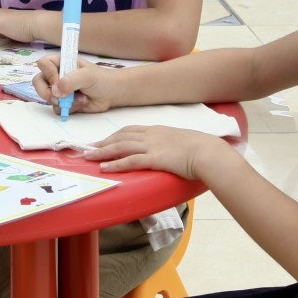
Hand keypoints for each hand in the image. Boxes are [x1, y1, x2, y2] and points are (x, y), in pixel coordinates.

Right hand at [33, 54, 123, 112]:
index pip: (43, 64)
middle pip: (38, 82)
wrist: (113, 94)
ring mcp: (60, 90)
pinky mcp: (64, 103)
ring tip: (80, 99)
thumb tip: (55, 90)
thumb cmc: (102, 79)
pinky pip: (56, 108)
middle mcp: (57, 75)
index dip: (48, 73)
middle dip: (46, 92)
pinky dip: (68, 109)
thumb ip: (71, 80)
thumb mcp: (88, 76)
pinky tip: (81, 103)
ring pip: (48, 98)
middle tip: (58, 98)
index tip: (58, 81)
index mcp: (61, 62)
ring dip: (63, 101)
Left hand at [82, 126, 221, 179]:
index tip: (103, 140)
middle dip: (103, 142)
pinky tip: (104, 167)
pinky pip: (130, 161)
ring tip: (89, 156)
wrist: (209, 152)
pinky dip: (115, 164)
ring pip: (121, 147)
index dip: (114, 135)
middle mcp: (152, 136)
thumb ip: (172, 145)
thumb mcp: (183, 142)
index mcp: (158, 130)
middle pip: (121, 136)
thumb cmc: (202, 149)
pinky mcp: (155, 159)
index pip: (130, 130)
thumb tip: (170, 152)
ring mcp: (152, 146)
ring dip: (103, 152)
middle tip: (88, 148)